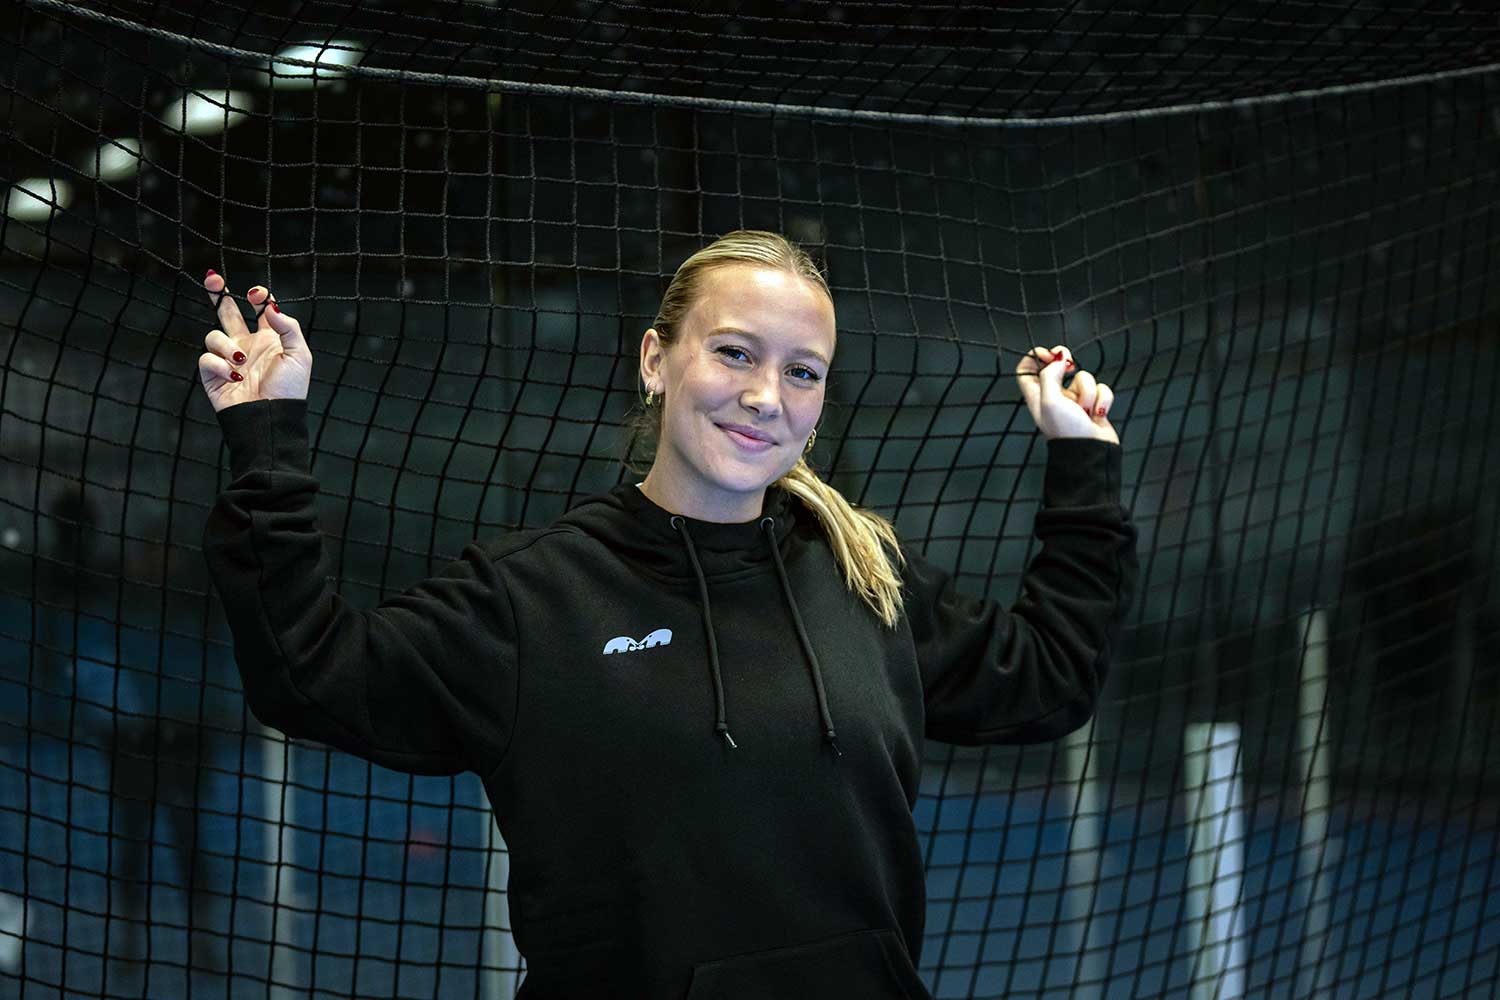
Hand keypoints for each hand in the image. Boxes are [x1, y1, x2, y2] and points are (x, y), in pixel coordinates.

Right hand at [196, 271, 311, 412]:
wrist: (272, 418)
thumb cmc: (290, 390)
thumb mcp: (299, 356)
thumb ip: (287, 327)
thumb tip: (270, 306)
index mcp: (269, 339)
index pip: (260, 311)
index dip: (258, 298)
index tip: (256, 294)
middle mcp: (246, 345)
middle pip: (227, 312)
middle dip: (219, 294)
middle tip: (212, 278)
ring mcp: (229, 359)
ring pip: (214, 336)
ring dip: (226, 345)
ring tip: (241, 360)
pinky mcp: (213, 374)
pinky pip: (207, 359)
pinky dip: (219, 365)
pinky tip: (233, 376)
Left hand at [1014, 344, 1117, 444]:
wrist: (1092, 452)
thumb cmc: (1067, 430)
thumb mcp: (1050, 401)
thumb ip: (1050, 375)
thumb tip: (1059, 360)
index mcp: (1037, 396)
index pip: (1025, 370)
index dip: (1034, 357)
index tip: (1048, 354)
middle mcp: (1053, 396)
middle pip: (1056, 367)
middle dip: (1065, 361)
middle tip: (1069, 362)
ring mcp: (1074, 401)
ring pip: (1083, 378)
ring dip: (1088, 391)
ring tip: (1085, 410)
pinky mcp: (1093, 404)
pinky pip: (1100, 388)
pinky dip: (1102, 399)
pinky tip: (1098, 414)